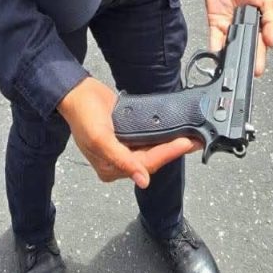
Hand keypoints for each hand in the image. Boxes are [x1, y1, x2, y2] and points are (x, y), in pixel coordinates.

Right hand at [57, 77, 200, 187]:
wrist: (76, 91)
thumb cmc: (83, 115)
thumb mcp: (99, 139)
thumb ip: (122, 160)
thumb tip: (143, 181)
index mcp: (110, 168)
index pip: (146, 165)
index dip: (167, 154)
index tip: (185, 143)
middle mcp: (118, 162)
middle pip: (152, 159)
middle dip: (173, 150)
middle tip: (195, 139)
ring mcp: (123, 147)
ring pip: (152, 149)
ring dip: (170, 142)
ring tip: (190, 135)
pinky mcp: (127, 134)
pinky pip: (147, 138)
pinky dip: (161, 134)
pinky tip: (174, 129)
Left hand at [205, 0, 272, 75]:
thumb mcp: (266, 0)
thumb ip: (271, 19)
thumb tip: (272, 40)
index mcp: (258, 26)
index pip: (260, 46)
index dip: (259, 58)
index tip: (258, 69)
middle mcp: (243, 30)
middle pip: (244, 50)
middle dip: (245, 62)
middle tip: (247, 74)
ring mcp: (229, 28)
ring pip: (229, 47)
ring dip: (229, 57)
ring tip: (231, 68)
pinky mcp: (215, 24)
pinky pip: (214, 38)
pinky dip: (214, 47)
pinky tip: (216, 55)